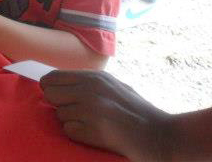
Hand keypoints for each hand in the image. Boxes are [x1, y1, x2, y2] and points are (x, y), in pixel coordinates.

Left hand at [40, 70, 169, 160]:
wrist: (161, 134)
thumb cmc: (137, 111)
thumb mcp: (113, 85)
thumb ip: (87, 82)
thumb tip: (58, 82)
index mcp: (94, 77)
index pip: (52, 77)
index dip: (51, 88)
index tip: (59, 97)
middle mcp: (89, 90)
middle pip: (50, 94)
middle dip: (58, 104)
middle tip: (75, 112)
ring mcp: (91, 110)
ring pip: (59, 114)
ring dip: (71, 121)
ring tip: (92, 124)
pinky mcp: (94, 131)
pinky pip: (69, 131)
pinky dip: (78, 134)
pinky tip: (95, 134)